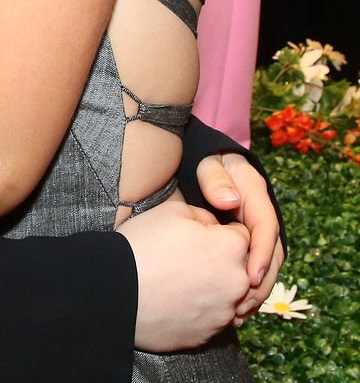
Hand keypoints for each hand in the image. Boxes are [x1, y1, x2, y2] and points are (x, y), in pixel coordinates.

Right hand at [119, 197, 249, 352]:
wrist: (117, 290)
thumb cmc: (144, 245)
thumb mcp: (172, 211)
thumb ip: (204, 216)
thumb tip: (215, 227)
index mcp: (231, 248)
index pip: (243, 235)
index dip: (221, 232)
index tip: (199, 235)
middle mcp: (237, 283)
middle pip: (240, 267)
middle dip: (222, 260)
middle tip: (189, 256)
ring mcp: (225, 312)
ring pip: (228, 294)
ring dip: (213, 286)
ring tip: (181, 279)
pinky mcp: (209, 334)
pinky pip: (213, 317)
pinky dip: (201, 308)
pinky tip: (177, 298)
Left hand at [195, 152, 284, 318]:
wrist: (198, 161)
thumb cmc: (201, 160)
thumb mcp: (207, 163)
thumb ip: (215, 179)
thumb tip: (230, 201)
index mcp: (255, 193)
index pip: (266, 227)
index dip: (262, 254)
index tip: (251, 277)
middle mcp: (261, 213)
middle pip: (272, 253)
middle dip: (262, 281)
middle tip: (244, 303)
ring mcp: (255, 228)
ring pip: (265, 264)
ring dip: (255, 289)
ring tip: (238, 311)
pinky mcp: (246, 241)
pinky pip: (252, 266)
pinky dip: (245, 287)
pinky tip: (233, 305)